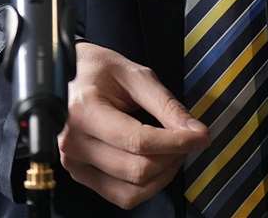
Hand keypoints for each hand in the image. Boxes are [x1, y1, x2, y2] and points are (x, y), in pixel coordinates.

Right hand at [58, 42, 208, 208]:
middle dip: (173, 157)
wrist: (67, 75)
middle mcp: (74, 142)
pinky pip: (121, 196)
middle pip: (137, 169)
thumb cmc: (98, 70)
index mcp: (84, 110)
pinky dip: (146, 187)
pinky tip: (156, 164)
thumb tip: (195, 131)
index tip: (200, 136)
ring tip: (172, 152)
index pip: (138, 141)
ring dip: (162, 175)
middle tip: (188, 139)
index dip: (176, 142)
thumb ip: (166, 105)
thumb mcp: (135, 75)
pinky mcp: (79, 175)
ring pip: (132, 190)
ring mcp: (74, 163)